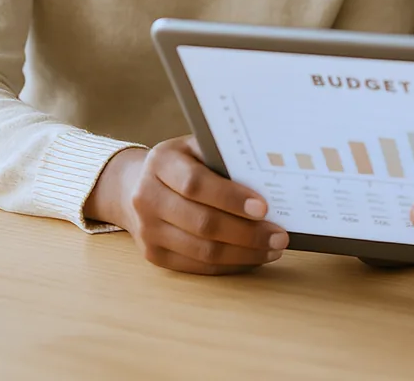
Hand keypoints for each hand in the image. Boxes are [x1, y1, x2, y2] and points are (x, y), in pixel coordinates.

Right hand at [85, 136, 288, 274]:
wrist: (134, 186)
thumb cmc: (181, 162)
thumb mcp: (195, 147)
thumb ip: (223, 156)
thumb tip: (270, 174)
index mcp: (161, 163)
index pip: (196, 184)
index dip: (230, 197)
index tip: (264, 208)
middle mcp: (148, 197)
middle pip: (201, 222)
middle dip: (246, 232)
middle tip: (279, 235)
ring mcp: (148, 230)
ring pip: (201, 250)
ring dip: (243, 253)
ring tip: (273, 248)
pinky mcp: (154, 255)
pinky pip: (196, 266)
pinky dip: (229, 265)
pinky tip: (252, 258)